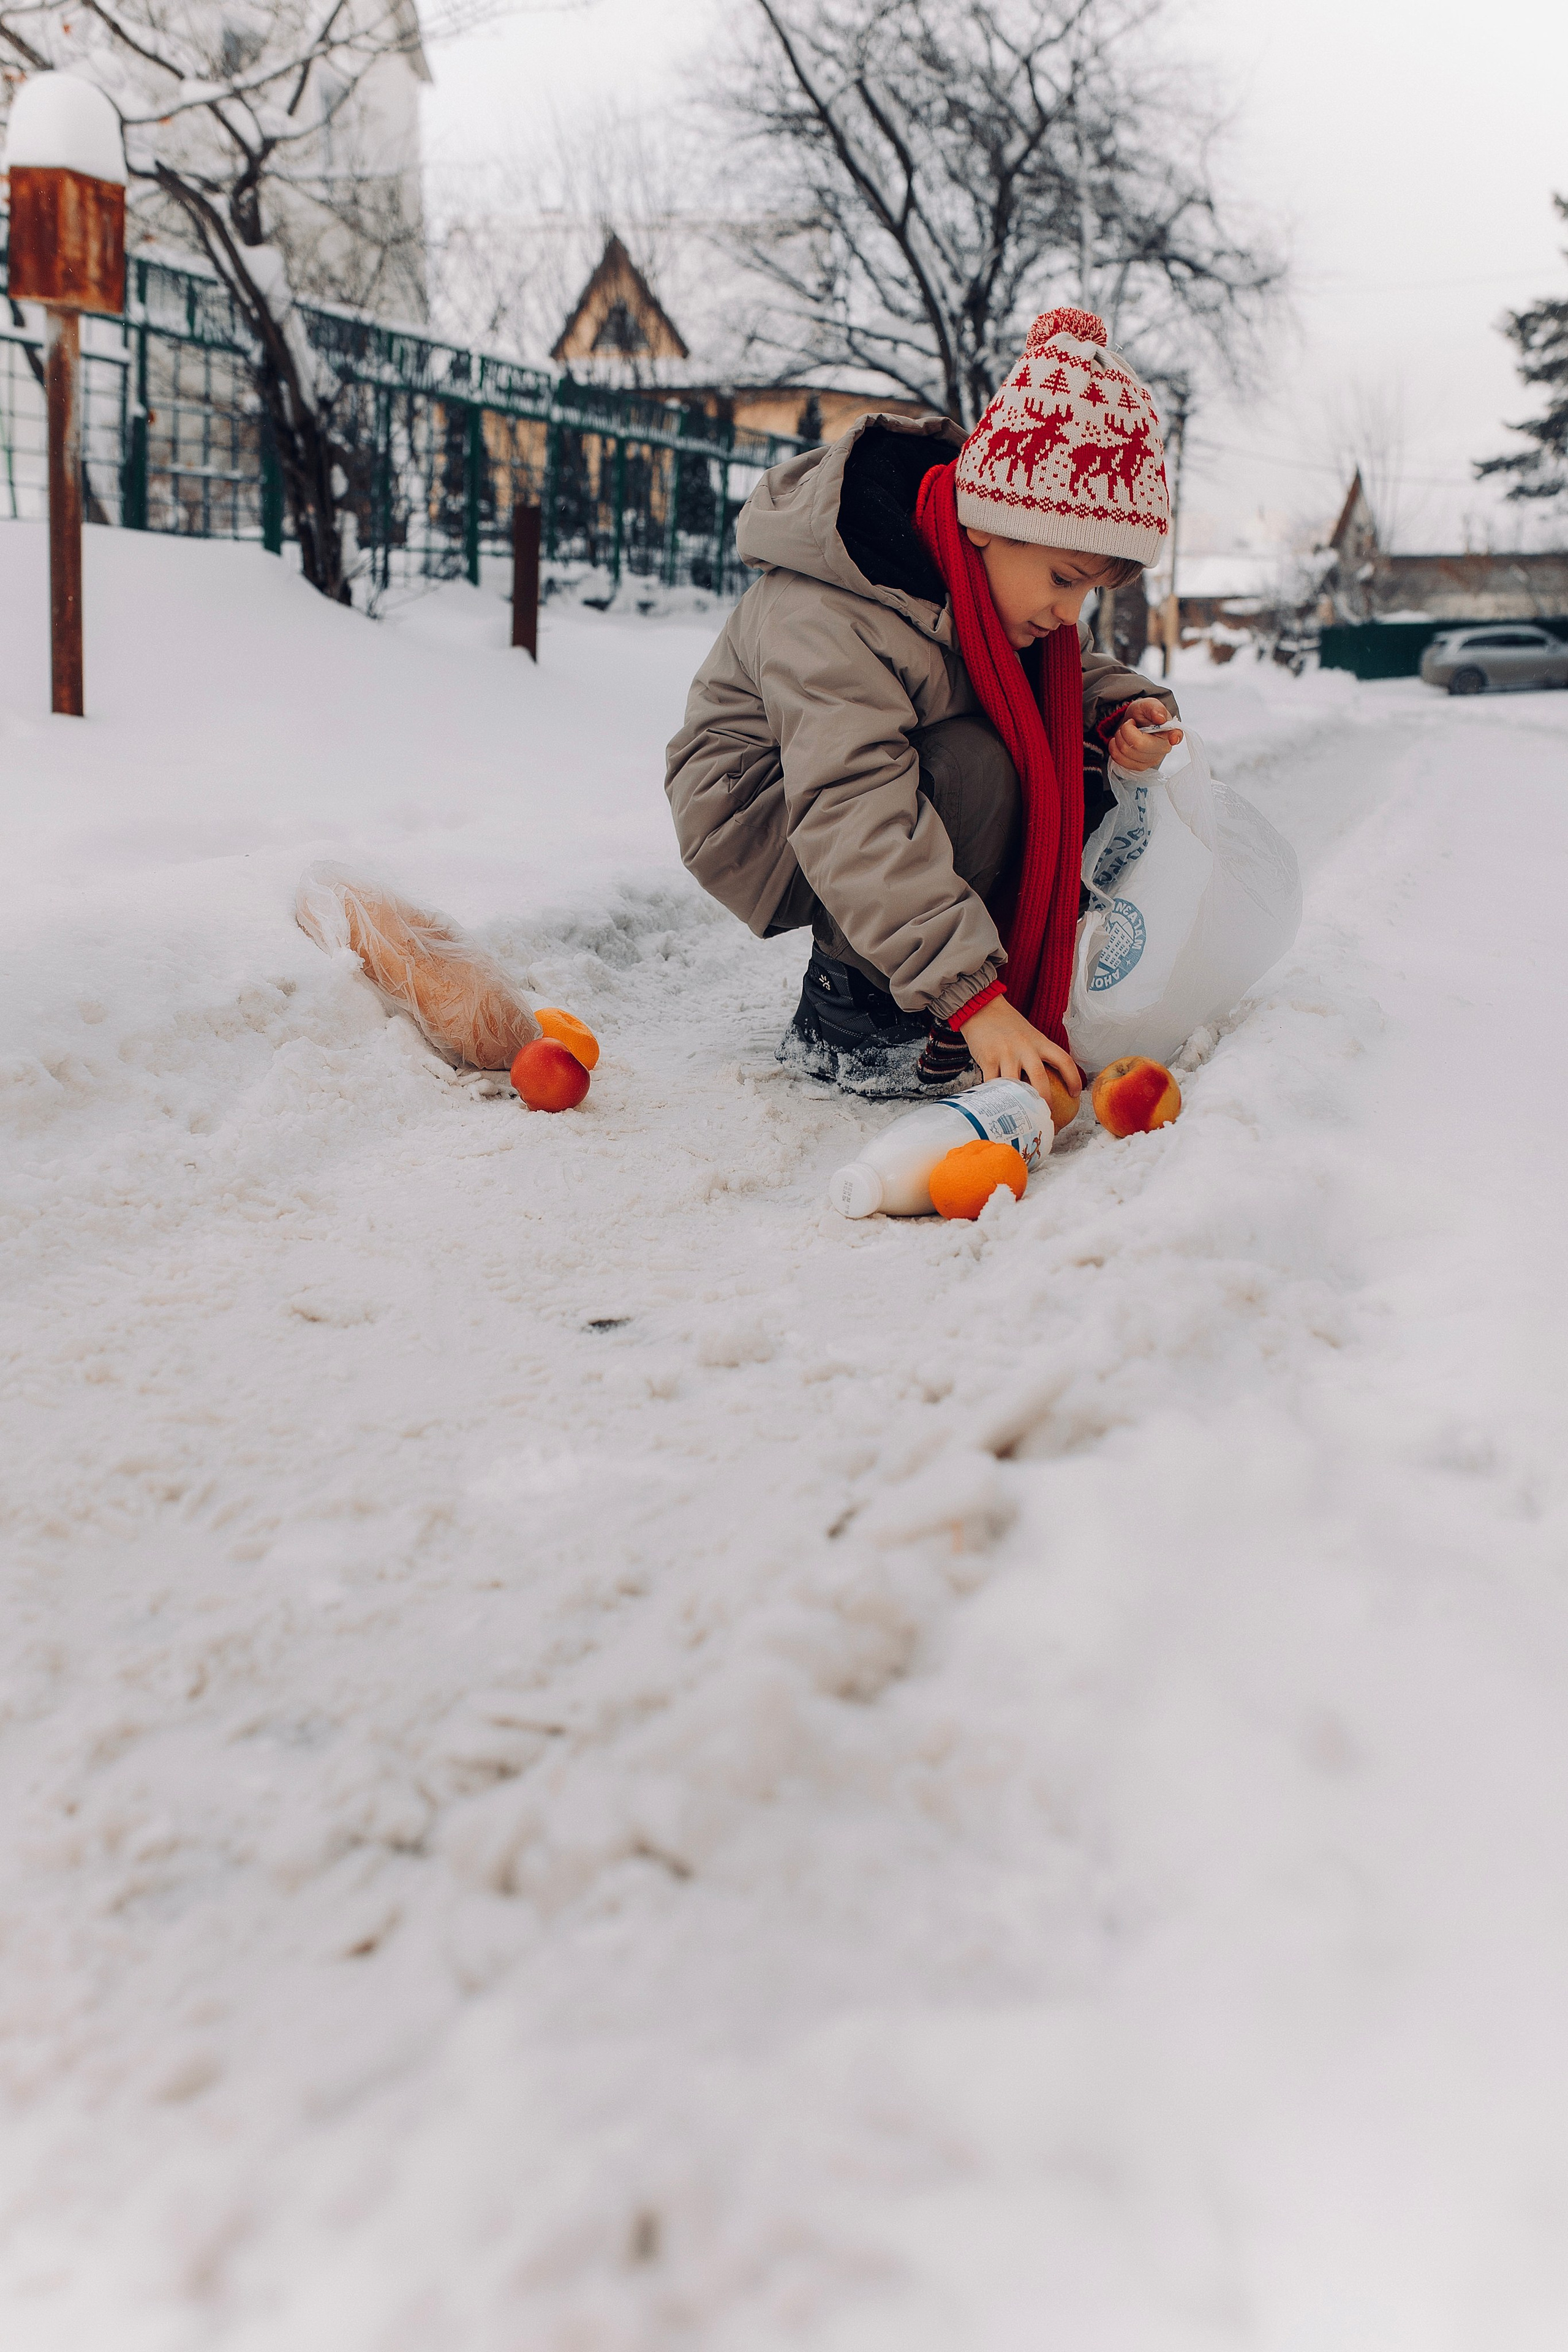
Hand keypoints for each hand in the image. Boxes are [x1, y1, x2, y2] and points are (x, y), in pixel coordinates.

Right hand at [958, 996, 1082, 1102]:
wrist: (981, 1008)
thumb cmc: (1007, 1025)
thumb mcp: (1029, 1035)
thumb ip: (1037, 1053)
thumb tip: (1046, 1081)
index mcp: (1040, 1042)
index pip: (1064, 1060)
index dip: (1073, 1079)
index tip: (1075, 1093)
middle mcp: (1025, 1048)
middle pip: (1040, 1079)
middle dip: (1045, 1101)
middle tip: (1046, 1114)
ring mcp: (1006, 1054)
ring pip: (1016, 1085)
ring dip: (1019, 1103)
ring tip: (1021, 1115)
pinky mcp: (988, 1059)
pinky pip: (993, 1084)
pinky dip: (996, 1097)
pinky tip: (998, 1105)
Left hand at [1108, 696, 1182, 772]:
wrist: (1132, 725)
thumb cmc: (1143, 715)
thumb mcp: (1147, 705)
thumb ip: (1154, 708)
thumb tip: (1160, 718)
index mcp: (1169, 731)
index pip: (1176, 735)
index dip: (1174, 737)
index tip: (1173, 738)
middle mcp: (1163, 748)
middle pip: (1139, 744)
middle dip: (1126, 731)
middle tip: (1128, 724)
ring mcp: (1152, 760)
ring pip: (1126, 752)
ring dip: (1119, 738)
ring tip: (1125, 732)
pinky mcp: (1140, 767)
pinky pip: (1120, 760)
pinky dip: (1114, 748)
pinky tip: (1120, 741)